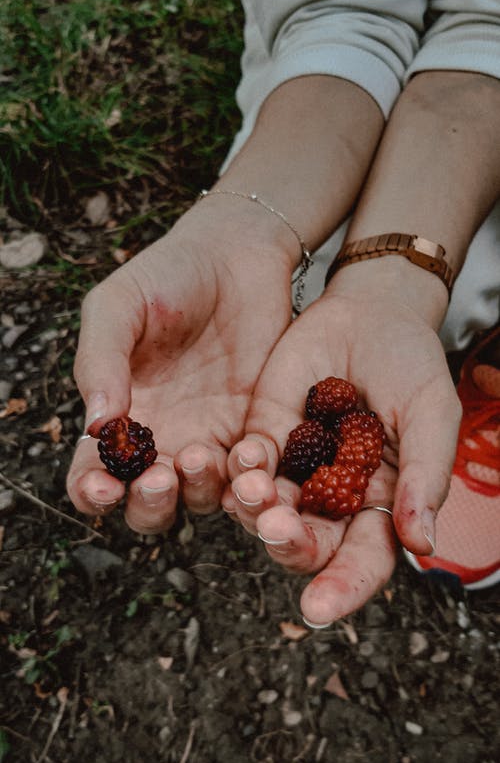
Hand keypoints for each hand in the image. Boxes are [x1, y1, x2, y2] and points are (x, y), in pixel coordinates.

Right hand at [66, 202, 293, 532]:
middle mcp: (162, 442)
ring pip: (202, 499)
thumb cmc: (165, 277)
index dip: (94, 493)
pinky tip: (248, 459)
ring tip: (199, 456)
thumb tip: (95, 425)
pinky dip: (249, 479)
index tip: (105, 487)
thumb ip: (100, 361)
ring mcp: (212, 440)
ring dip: (198, 491)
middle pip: (149, 506)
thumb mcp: (118, 307)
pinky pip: (253, 474)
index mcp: (118, 420)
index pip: (94, 478)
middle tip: (159, 478)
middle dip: (150, 504)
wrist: (236, 255)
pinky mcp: (258, 433)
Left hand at [224, 280, 460, 623]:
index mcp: (381, 507)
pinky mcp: (263, 438)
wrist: (371, 311)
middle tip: (277, 529)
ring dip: (254, 508)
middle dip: (288, 546)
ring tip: (253, 487)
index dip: (343, 588)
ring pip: (265, 511)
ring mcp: (295, 472)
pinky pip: (244, 465)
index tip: (318, 608)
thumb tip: (424, 545)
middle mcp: (333, 501)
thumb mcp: (429, 414)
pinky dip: (240, 466)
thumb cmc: (412, 365)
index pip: (362, 562)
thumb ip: (426, 477)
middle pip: (306, 544)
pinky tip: (247, 454)